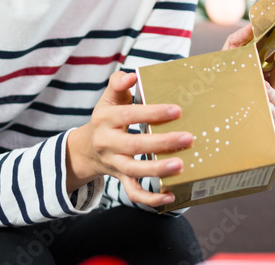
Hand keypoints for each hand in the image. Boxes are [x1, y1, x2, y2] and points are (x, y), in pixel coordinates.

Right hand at [65, 70, 192, 205]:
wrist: (86, 148)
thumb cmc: (106, 119)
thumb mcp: (108, 99)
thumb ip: (118, 83)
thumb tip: (131, 75)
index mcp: (106, 119)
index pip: (130, 115)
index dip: (153, 113)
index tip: (177, 110)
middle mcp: (107, 143)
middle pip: (134, 145)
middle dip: (161, 142)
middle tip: (187, 138)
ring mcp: (114, 163)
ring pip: (134, 170)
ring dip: (157, 170)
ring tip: (180, 165)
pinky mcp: (120, 178)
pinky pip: (133, 193)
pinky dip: (150, 198)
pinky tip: (170, 195)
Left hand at [222, 24, 274, 131]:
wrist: (210, 112)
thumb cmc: (221, 81)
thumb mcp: (228, 56)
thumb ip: (239, 38)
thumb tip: (255, 24)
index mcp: (264, 70)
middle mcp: (270, 86)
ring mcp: (270, 104)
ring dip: (268, 92)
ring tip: (259, 87)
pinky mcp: (268, 122)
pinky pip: (272, 117)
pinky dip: (266, 112)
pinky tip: (261, 110)